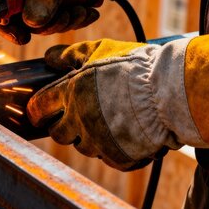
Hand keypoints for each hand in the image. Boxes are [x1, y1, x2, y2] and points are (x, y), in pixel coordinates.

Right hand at [0, 0, 147, 43]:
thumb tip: (32, 23)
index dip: (4, 23)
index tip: (22, 35)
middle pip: (20, 19)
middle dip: (44, 25)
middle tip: (64, 19)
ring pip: (41, 22)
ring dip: (64, 22)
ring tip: (82, 10)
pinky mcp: (53, 0)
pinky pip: (58, 19)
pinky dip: (74, 19)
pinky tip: (88, 11)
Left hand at [26, 39, 186, 170]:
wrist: (172, 91)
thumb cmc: (135, 67)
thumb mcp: (100, 50)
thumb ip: (71, 54)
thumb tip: (48, 58)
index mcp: (70, 94)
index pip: (38, 109)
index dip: (37, 111)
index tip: (40, 113)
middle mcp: (79, 120)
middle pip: (57, 134)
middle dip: (63, 127)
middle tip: (76, 118)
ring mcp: (98, 141)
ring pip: (83, 147)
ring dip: (89, 138)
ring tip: (108, 122)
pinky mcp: (117, 157)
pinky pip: (107, 158)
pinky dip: (113, 150)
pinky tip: (125, 135)